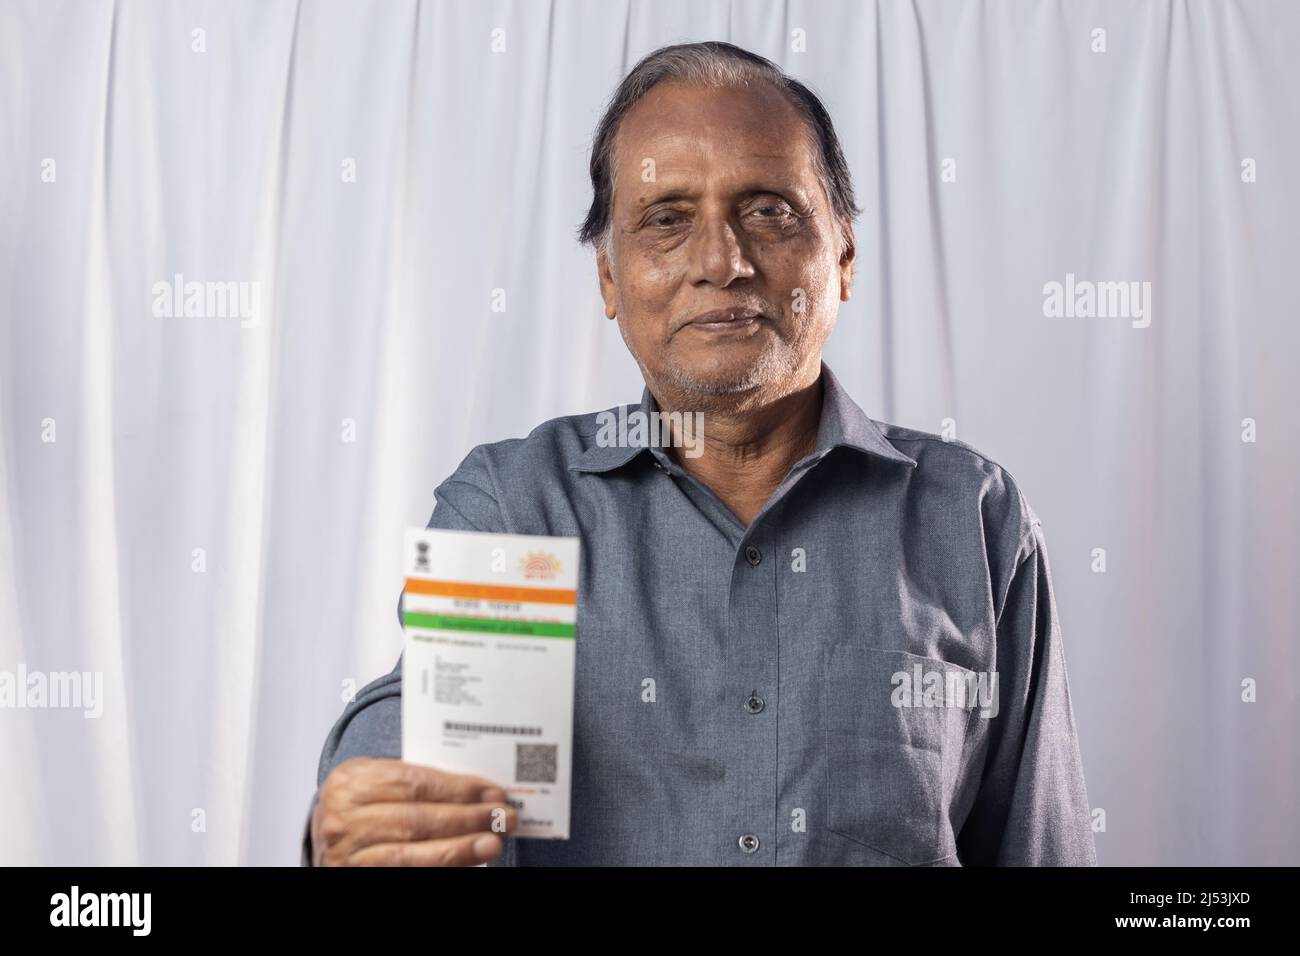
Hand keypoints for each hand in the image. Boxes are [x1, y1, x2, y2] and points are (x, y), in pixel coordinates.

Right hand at [311, 757, 516, 865]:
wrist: (326, 836)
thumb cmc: (360, 804)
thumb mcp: (377, 782)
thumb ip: (415, 782)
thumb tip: (478, 792)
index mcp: (351, 780)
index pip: (414, 782)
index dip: (458, 789)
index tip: (492, 792)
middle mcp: (343, 817)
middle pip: (417, 817)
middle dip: (467, 817)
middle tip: (503, 817)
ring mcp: (347, 853)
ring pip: (411, 852)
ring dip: (459, 848)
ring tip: (492, 842)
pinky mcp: (354, 877)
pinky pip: (405, 873)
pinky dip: (439, 868)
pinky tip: (465, 862)